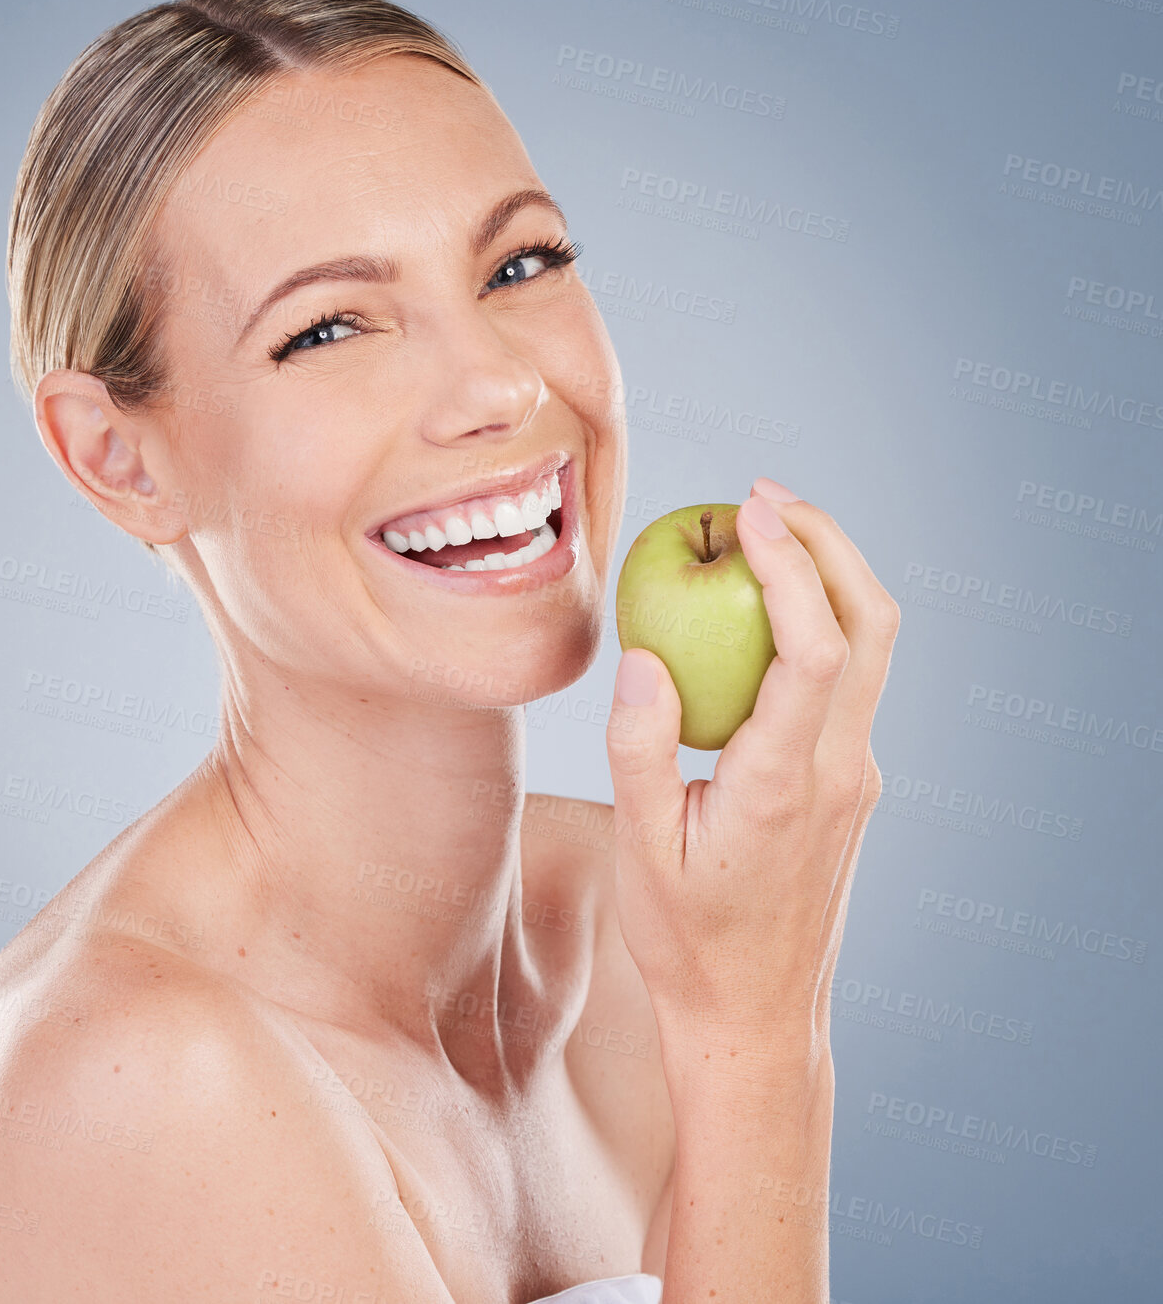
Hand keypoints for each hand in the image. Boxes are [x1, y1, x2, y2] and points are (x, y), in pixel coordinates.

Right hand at [603, 478, 900, 1058]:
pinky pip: (850, 679)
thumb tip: (645, 656)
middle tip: (762, 496)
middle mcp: (839, 771)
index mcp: (784, 784)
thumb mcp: (641, 850)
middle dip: (828, 543)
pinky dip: (820, 619)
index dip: (789, 567)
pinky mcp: (850, 783)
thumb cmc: (686, 941)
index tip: (744, 512)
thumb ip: (640, 748)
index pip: (815, 648)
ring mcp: (855, 777)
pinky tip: (763, 610)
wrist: (755, 1016)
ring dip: (831, 575)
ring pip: (873, 648)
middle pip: (873, 624)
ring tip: (765, 531)